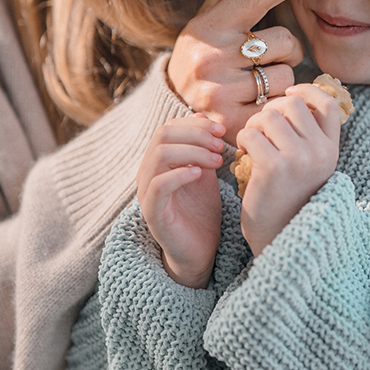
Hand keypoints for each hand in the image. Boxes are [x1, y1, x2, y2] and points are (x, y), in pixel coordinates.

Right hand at [136, 115, 225, 287]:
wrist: (200, 251)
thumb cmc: (202, 211)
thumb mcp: (205, 172)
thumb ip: (202, 148)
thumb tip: (203, 117)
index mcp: (158, 161)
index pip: (169, 127)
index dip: (196, 125)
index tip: (221, 131)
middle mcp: (147, 173)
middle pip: (162, 135)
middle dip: (196, 135)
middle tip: (220, 145)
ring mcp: (147, 192)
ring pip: (160, 155)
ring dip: (192, 152)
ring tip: (216, 161)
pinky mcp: (152, 213)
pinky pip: (158, 185)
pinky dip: (180, 174)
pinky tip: (200, 175)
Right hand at [166, 0, 324, 144]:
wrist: (172, 102)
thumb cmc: (202, 51)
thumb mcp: (211, 17)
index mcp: (210, 26)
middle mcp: (211, 56)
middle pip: (284, 43)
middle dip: (286, 50)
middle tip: (265, 57)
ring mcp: (219, 90)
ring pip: (285, 76)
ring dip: (281, 79)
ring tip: (257, 81)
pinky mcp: (231, 120)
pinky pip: (279, 105)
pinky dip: (276, 103)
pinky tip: (258, 102)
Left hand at [236, 84, 341, 255]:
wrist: (279, 237)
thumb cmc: (288, 198)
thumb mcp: (310, 166)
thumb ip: (308, 136)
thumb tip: (293, 95)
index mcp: (331, 150)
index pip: (328, 104)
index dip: (308, 90)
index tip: (290, 92)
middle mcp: (320, 152)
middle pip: (293, 104)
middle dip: (271, 110)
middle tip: (260, 130)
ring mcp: (298, 159)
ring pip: (269, 115)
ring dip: (253, 126)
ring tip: (251, 144)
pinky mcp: (274, 168)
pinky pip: (251, 134)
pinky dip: (242, 140)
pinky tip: (243, 154)